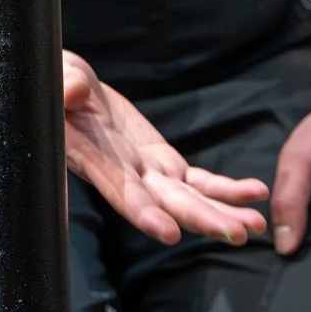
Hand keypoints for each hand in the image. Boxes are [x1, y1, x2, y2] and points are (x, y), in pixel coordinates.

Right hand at [62, 53, 268, 246]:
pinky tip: (255, 194)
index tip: (168, 232)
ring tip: (255, 226)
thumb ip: (65, 86)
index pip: (120, 190)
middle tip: (238, 234)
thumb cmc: (54, 85)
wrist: (64, 93)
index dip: (143, 211)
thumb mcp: (56, 77)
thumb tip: (72, 93)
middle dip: (202, 219)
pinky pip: (197, 180)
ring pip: (188, 199)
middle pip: (167, 203)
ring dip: (222, 213)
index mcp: (94, 157)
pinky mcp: (162, 161)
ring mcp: (146, 171)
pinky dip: (225, 189)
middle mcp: (123, 173)